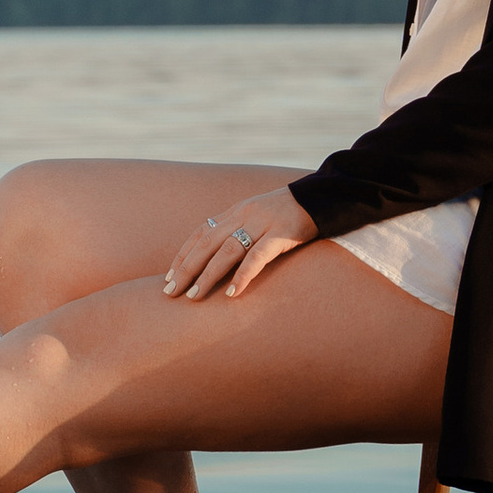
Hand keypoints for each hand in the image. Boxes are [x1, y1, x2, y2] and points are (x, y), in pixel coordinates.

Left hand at [162, 186, 317, 302]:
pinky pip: (258, 256)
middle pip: (207, 243)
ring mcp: (263, 223)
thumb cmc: (290, 212)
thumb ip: (240, 229)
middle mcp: (244, 215)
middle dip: (186, 268)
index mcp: (236, 210)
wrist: (323, 196)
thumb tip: (219, 256)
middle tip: (170, 292)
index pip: (201, 232)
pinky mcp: (282, 233)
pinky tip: (232, 293)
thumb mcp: (259, 214)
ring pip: (227, 250)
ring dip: (207, 275)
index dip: (183, 255)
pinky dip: (243, 275)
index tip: (169, 277)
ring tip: (194, 296)